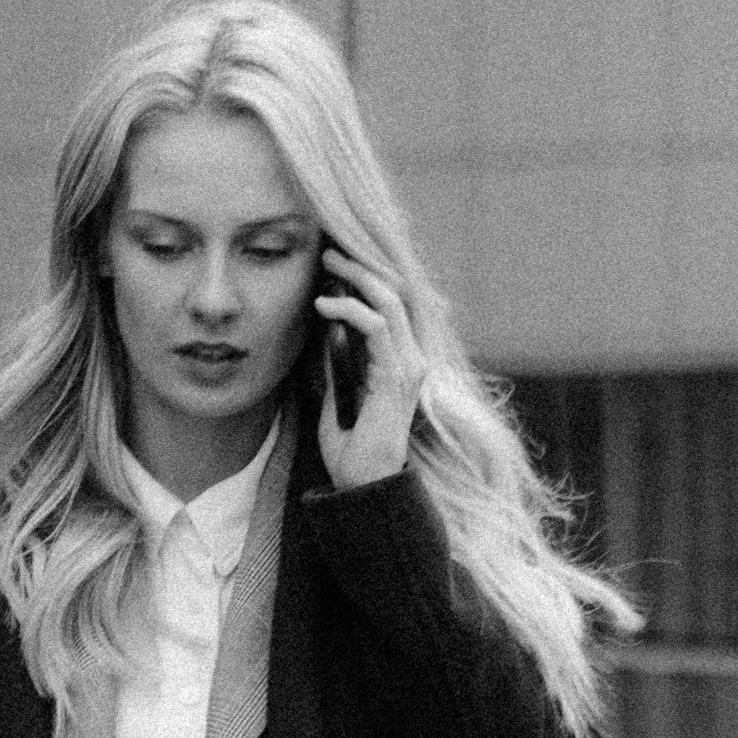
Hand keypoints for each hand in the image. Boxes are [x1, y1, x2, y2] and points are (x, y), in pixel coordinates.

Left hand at [312, 257, 426, 489]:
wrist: (363, 483)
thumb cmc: (352, 447)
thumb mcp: (339, 394)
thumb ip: (340, 362)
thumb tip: (327, 329)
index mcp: (402, 361)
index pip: (393, 306)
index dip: (368, 279)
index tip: (335, 266)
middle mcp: (413, 358)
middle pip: (394, 295)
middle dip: (361, 268)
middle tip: (329, 254)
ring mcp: (409, 365)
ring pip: (389, 302)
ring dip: (356, 279)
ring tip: (327, 266)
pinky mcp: (397, 374)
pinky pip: (377, 327)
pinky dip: (350, 311)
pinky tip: (324, 306)